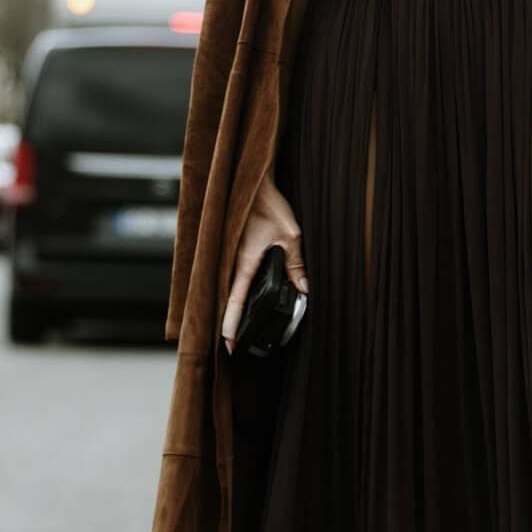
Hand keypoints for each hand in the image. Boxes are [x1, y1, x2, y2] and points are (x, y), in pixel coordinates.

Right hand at [221, 171, 306, 353]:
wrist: (253, 183)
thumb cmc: (269, 205)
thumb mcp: (290, 236)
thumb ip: (296, 264)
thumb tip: (304, 289)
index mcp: (244, 262)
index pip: (235, 302)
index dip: (231, 325)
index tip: (229, 345)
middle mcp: (232, 262)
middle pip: (227, 300)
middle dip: (229, 324)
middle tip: (233, 347)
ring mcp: (231, 257)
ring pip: (228, 290)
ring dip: (232, 309)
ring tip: (235, 331)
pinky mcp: (234, 251)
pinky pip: (232, 277)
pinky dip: (235, 292)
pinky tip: (241, 300)